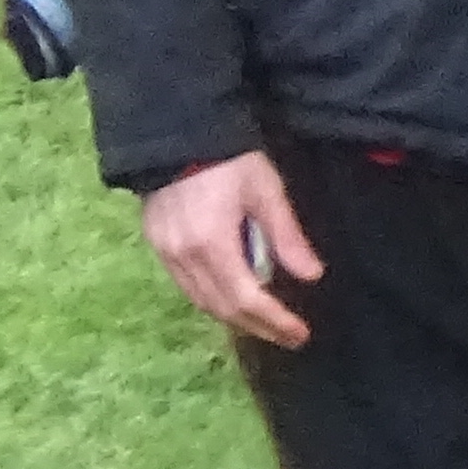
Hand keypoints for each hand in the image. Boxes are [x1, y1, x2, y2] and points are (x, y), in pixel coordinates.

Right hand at [143, 149, 319, 349]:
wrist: (176, 132)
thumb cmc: (229, 158)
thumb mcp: (266, 191)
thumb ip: (287, 236)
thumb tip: (312, 276)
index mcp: (212, 243)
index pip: (247, 298)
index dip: (275, 320)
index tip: (300, 334)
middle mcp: (183, 256)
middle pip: (222, 308)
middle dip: (258, 327)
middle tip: (288, 336)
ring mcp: (165, 252)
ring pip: (200, 301)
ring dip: (234, 318)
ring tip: (264, 322)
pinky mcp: (155, 244)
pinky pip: (185, 286)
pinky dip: (212, 299)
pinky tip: (232, 298)